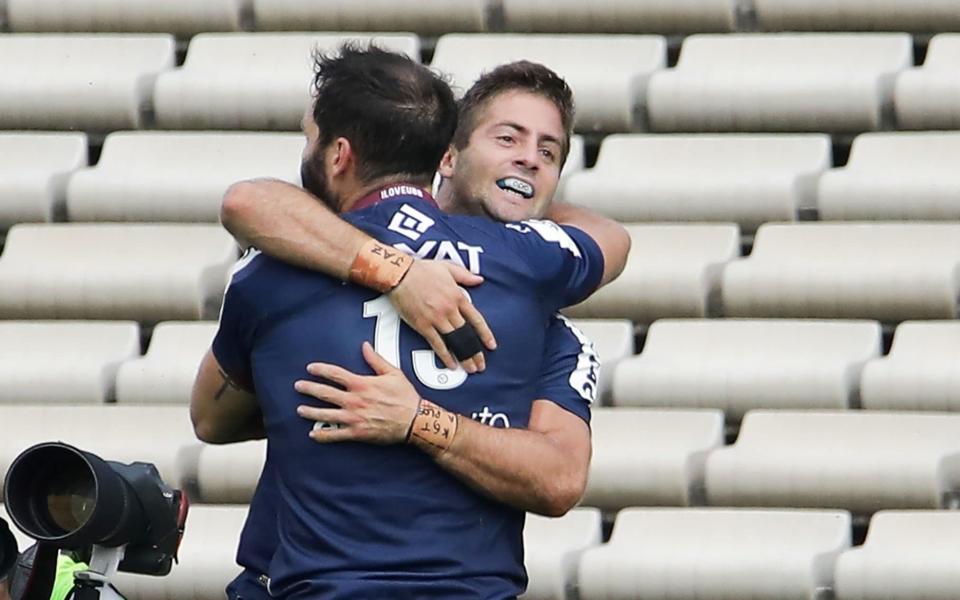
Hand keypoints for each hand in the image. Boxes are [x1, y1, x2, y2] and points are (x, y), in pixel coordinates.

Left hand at [295, 342, 420, 444]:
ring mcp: (354, 418)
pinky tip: (313, 434)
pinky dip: (323, 435)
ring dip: (310, 411)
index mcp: (361, 384)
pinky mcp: (357, 433)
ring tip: (300, 409)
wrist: (415, 420)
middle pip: (325, 393)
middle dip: (309, 388)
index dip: (320, 370)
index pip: (335, 374)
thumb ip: (375, 359)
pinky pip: (335, 435)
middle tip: (298, 386)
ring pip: (325, 414)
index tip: (310, 368)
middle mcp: (354, 400)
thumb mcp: (393, 373)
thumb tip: (365, 346)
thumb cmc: (405, 397)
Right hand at [388, 260, 496, 372]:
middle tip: (480, 365)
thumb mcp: (448, 267)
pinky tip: (451, 364)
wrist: (400, 274)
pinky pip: (437, 344)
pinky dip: (445, 356)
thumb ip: (465, 275)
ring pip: (455, 341)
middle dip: (475, 352)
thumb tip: (480, 279)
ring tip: (470, 369)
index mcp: (458, 297)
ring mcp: (436, 318)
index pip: (476, 319)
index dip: (485, 334)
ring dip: (464, 357)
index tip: (491, 346)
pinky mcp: (422, 325)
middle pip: (467, 334)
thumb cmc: (422, 269)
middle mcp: (450, 309)